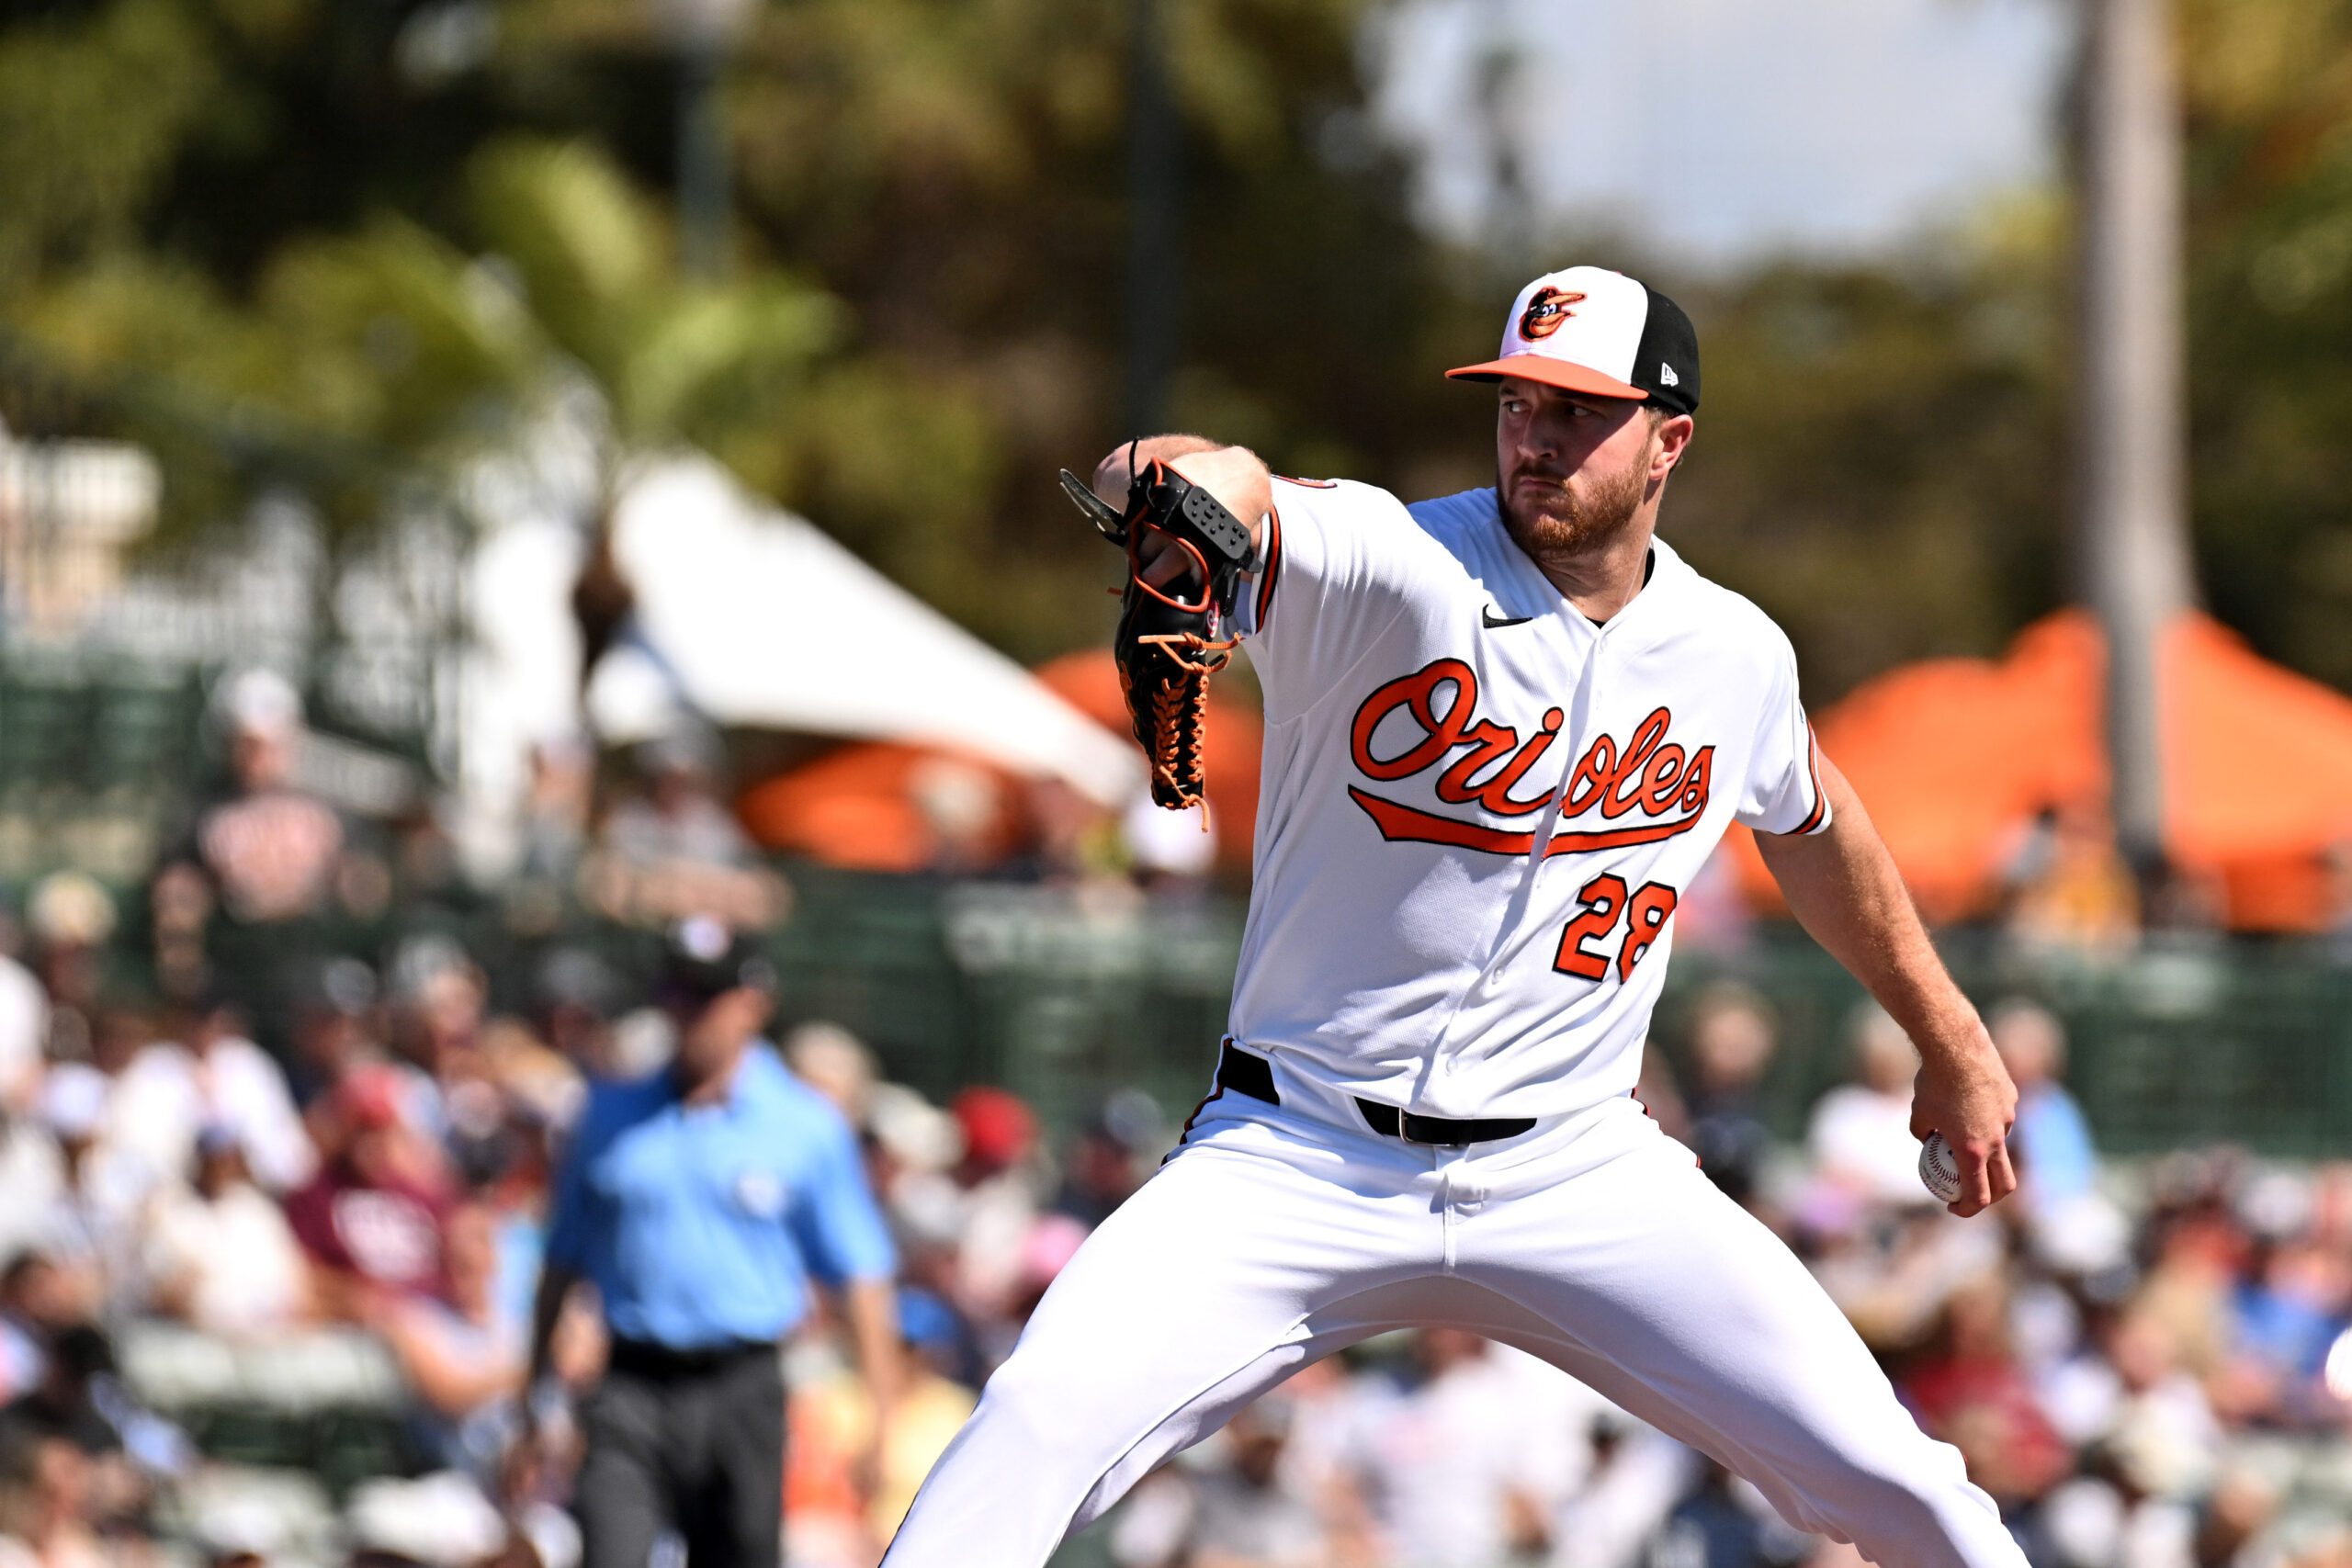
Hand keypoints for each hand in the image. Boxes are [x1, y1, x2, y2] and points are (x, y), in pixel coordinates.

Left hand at [1908, 1024, 2019, 1216]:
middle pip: (2004, 1182)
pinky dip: (1987, 1119)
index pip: (1979, 1196)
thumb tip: (1929, 1142)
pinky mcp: (2012, 1098)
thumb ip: (1924, 1134)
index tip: (1953, 1207)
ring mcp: (2008, 1118)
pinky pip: (2001, 1116)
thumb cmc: (1932, 1082)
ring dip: (1985, 1149)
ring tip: (1959, 1128)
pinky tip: (1967, 1097)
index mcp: (1972, 1150)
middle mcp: (1996, 1139)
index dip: (1967, 1209)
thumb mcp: (1919, 1114)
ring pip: (2001, 1144)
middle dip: (1991, 1195)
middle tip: (1971, 1193)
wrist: (1956, 1044)